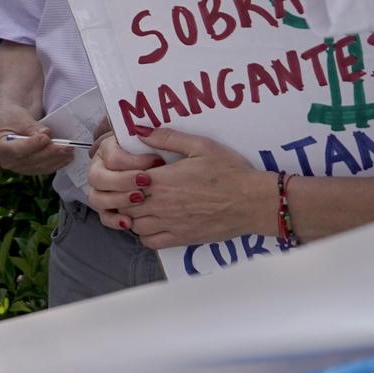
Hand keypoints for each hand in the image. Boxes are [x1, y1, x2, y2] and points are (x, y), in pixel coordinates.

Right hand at [0, 103, 74, 176]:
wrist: (15, 121)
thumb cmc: (14, 117)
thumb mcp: (20, 118)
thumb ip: (33, 128)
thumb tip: (47, 135)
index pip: (16, 150)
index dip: (32, 145)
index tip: (45, 137)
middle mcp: (7, 161)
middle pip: (31, 160)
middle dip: (50, 153)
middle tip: (65, 146)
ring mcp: (19, 167)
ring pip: (40, 166)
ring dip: (57, 159)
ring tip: (70, 151)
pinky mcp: (30, 169)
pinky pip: (45, 169)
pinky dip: (57, 163)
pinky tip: (67, 158)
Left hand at [86, 126, 270, 249]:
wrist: (253, 201)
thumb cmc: (230, 171)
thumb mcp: (201, 146)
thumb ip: (167, 138)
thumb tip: (139, 130)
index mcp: (163, 180)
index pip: (124, 181)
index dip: (121, 177)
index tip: (128, 172)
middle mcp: (161, 204)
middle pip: (124, 205)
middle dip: (122, 196)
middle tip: (131, 188)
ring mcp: (170, 224)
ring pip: (133, 225)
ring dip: (132, 215)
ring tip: (142, 205)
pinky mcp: (181, 239)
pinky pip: (150, 242)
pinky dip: (145, 234)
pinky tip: (153, 223)